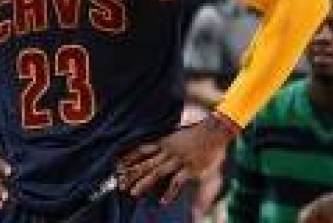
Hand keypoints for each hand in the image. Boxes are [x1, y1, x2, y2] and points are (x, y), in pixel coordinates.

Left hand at [117, 114, 233, 204]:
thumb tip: (155, 147)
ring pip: (157, 172)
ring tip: (133, 193)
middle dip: (132, 173)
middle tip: (119, 183)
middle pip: (146, 163)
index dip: (129, 157)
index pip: (142, 150)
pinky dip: (170, 192)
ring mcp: (179, 160)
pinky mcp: (190, 168)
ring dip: (144, 183)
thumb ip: (166, 143)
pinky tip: (162, 202)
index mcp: (164, 141)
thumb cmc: (196, 133)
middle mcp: (168, 151)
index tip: (117, 165)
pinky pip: (177, 182)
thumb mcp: (177, 135)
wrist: (214, 131)